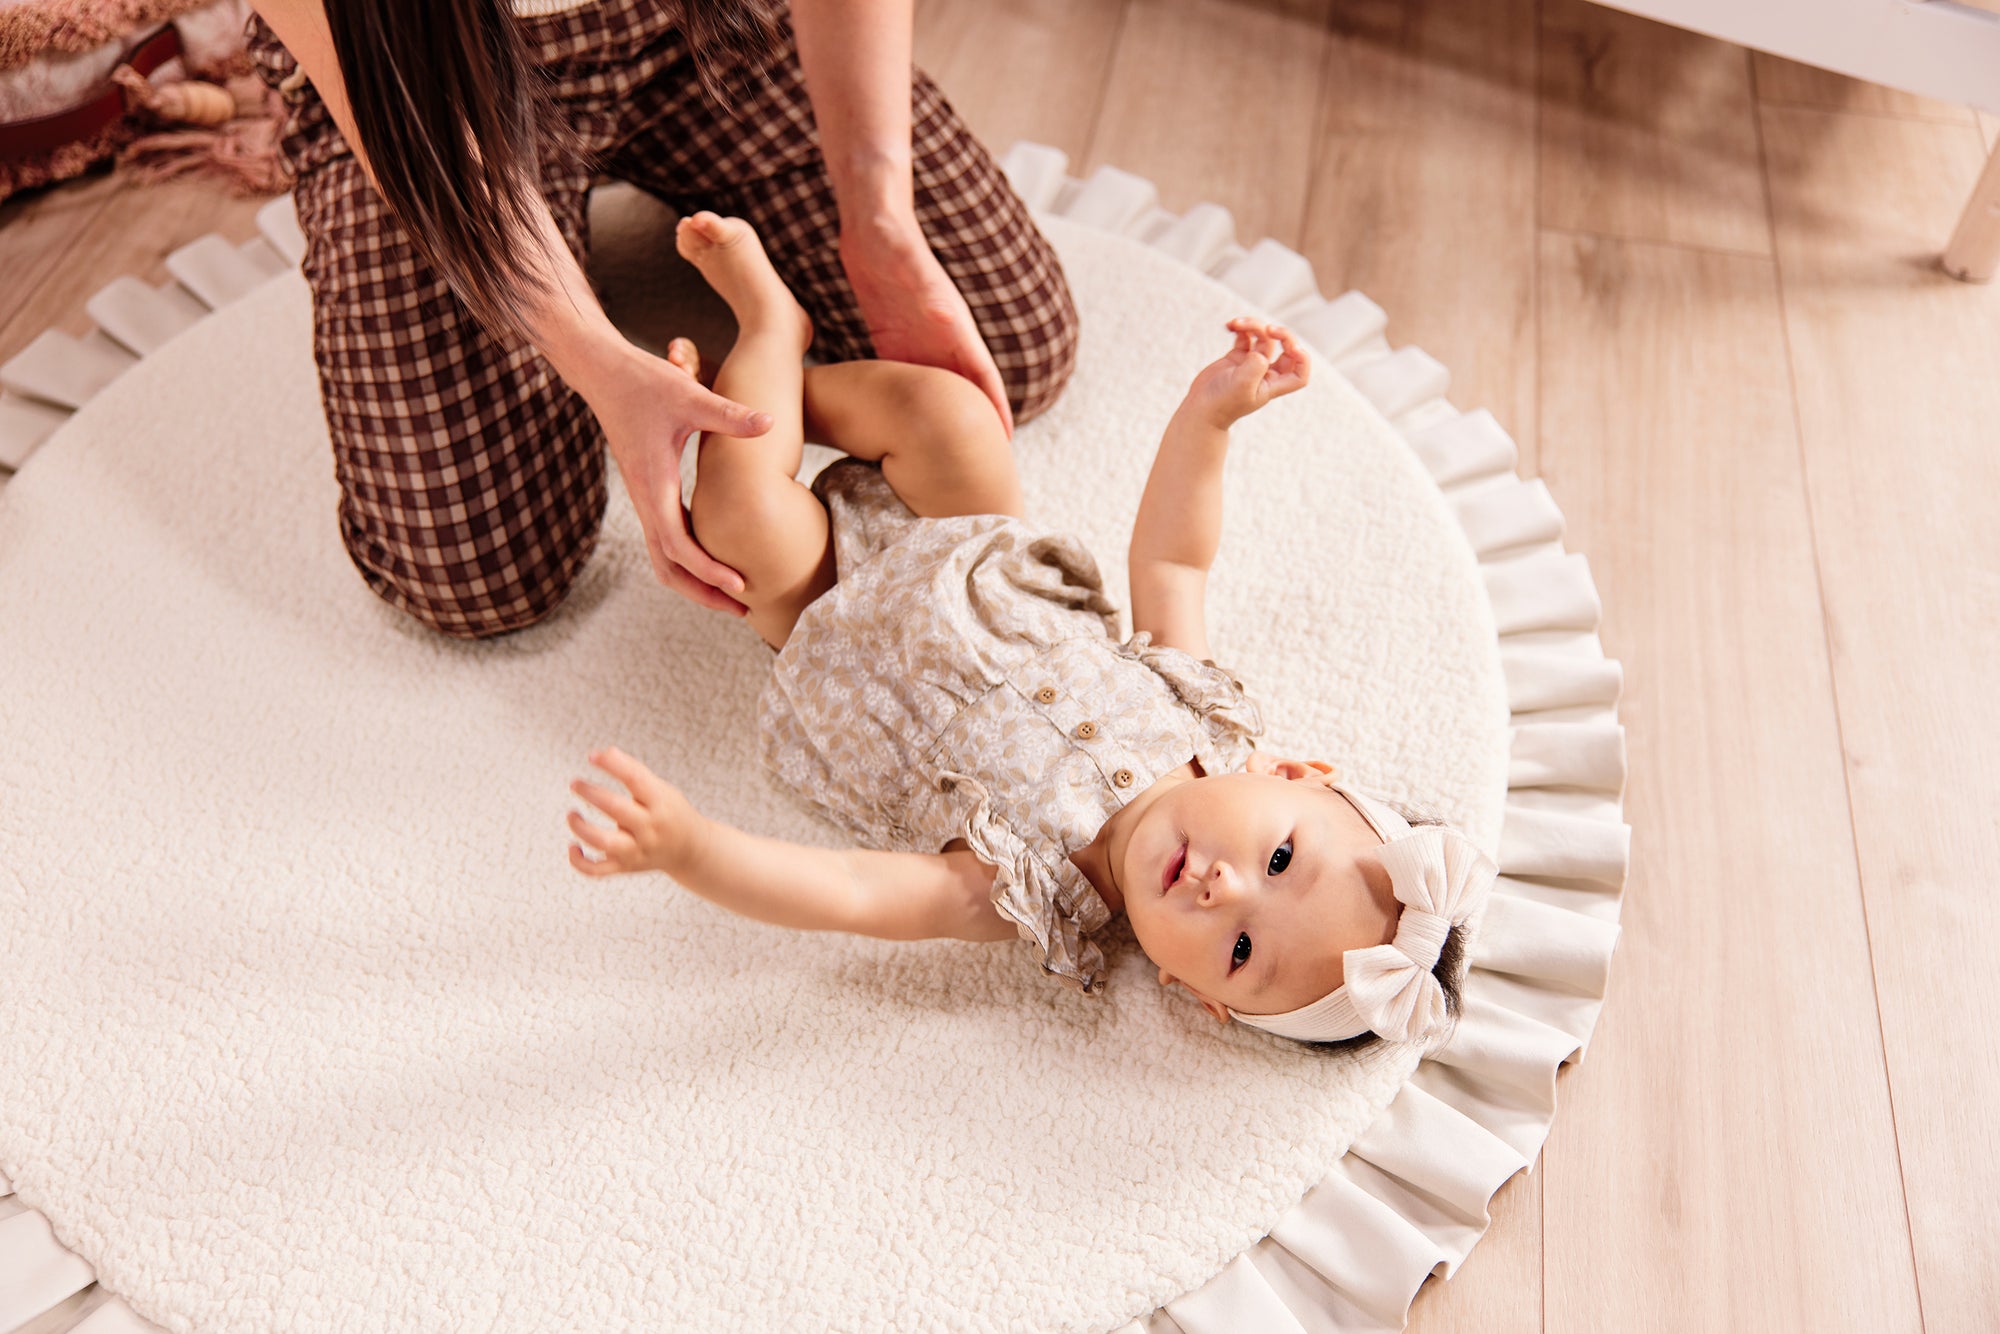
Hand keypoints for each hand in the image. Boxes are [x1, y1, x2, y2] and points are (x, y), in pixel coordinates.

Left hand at [568, 747, 706, 876]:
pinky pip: (597, 870)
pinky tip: (572, 847)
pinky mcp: (626, 867)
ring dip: (581, 827)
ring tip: (571, 814)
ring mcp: (637, 851)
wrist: (690, 850)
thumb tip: (603, 753)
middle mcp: (650, 829)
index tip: (593, 756)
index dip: (612, 764)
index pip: (635, 779)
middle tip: (575, 783)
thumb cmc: (670, 812)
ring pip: (603, 842)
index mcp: (661, 804)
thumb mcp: (662, 789)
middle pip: (616, 809)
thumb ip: (634, 772)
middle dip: (591, 793)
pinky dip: (579, 862)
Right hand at [583, 341, 773, 614]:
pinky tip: (715, 560)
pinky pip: (665, 539)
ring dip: (695, 582)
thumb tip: (771, 423)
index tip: (741, 586)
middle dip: (704, 593)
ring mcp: (644, 497)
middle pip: (668, 567)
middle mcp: (645, 498)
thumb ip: (729, 414)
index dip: (710, 571)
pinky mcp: (647, 491)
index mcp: (654, 484)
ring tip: (733, 597)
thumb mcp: (689, 394)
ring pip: (663, 558)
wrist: (602, 371)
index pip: (679, 545)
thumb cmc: (644, 380)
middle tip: (744, 610)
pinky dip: (688, 559)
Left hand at [840, 215, 1013, 436]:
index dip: (995, 411)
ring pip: (938, 391)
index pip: (984, 379)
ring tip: (951, 455)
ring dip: (947, 420)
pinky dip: (913, 404)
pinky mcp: (895, 342)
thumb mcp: (914, 274)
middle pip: (966, 392)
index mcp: (955, 330)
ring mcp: (920, 343)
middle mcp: (943, 342)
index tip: (1004, 443)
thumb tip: (943, 317)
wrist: (874, 231)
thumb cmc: (895, 247)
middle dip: (977, 424)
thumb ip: (929, 297)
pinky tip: (905, 426)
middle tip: (983, 464)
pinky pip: (906, 380)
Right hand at [1184, 317, 1310, 428]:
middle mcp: (1265, 374)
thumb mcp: (1242, 386)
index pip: (1299, 374)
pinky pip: (1245, 337)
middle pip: (1286, 350)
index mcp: (1273, 384)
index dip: (1302, 359)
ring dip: (1254, 326)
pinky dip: (1240, 328)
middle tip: (1268, 329)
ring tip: (1237, 323)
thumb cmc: (1223, 403)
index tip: (1292, 349)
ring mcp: (1251, 364)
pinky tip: (1230, 326)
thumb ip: (1256, 366)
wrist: (1201, 409)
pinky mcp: (1236, 358)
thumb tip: (1260, 351)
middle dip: (1282, 335)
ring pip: (1263, 338)